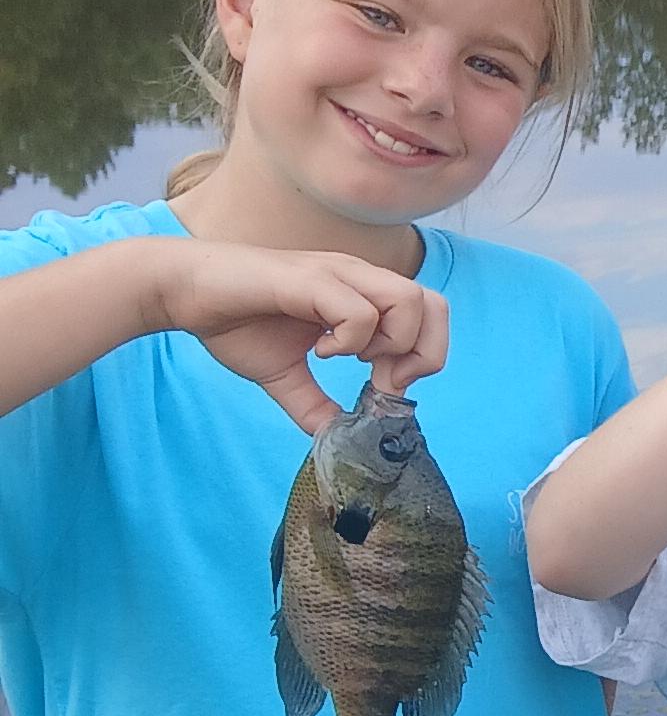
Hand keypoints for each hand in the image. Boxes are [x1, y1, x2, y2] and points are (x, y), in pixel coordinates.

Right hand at [161, 239, 446, 431]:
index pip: (432, 313)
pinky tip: (319, 351)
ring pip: (407, 302)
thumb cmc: (235, 322)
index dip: (423, 355)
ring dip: (388, 344)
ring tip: (348, 360)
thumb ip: (314, 406)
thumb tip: (335, 441)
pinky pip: (357, 311)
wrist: (184, 291)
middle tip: (380, 378)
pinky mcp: (309, 280)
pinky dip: (349, 340)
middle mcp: (358, 277)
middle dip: (420, 353)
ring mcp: (336, 274)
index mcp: (361, 294)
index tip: (384, 385)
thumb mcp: (284, 376)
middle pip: (434, 305)